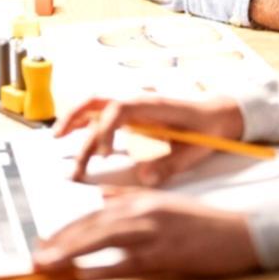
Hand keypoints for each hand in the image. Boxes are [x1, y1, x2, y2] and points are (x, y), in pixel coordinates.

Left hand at [32, 189, 258, 278]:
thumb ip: (133, 197)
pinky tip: (83, 276)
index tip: (46, 239)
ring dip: (71, 250)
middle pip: (93, 224)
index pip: (96, 211)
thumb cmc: (203, 222)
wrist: (240, 233)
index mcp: (144, 197)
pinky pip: (126, 263)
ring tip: (48, 262)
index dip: (68, 227)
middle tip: (37, 254)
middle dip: (61, 239)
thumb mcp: (166, 201)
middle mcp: (145, 210)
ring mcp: (153, 232)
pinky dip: (103, 269)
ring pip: (103, 238)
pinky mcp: (164, 255)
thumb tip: (102, 196)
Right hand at [56, 94, 243, 184]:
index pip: (118, 109)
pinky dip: (86, 119)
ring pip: (97, 102)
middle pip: (99, 100)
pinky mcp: (133, 112)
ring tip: (57, 137)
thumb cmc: (210, 130)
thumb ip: (171, 164)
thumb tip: (144, 179)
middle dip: (76, 118)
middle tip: (60, 144)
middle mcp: (140, 100)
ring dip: (75, 116)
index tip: (100, 156)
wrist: (222, 113)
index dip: (104, 130)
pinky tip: (74, 135)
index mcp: (155, 106)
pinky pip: (103, 111)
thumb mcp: (196, 151)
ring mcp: (135, 104)